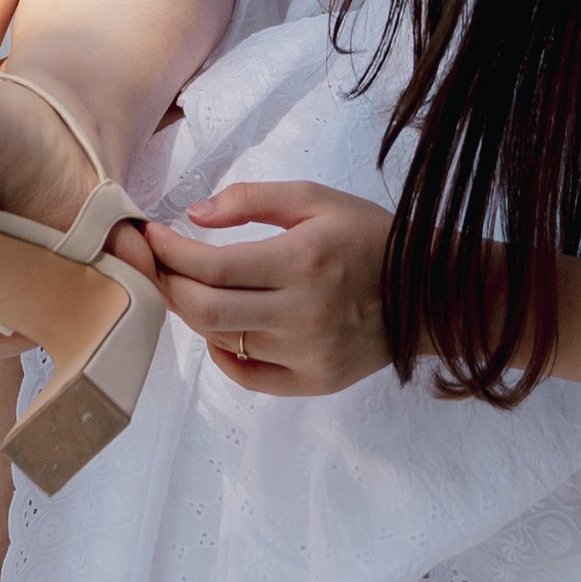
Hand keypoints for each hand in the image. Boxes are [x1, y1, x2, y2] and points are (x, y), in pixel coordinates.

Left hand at [143, 182, 396, 397]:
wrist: (431, 294)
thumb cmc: (369, 238)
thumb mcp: (316, 199)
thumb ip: (253, 199)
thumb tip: (194, 215)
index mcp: (302, 261)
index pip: (211, 266)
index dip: (168, 251)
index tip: (149, 234)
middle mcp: (302, 314)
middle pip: (205, 310)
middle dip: (167, 284)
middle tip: (157, 264)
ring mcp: (307, 355)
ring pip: (221, 340)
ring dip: (193, 312)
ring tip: (190, 285)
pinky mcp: (313, 382)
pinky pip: (246, 375)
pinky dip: (222, 352)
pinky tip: (223, 327)